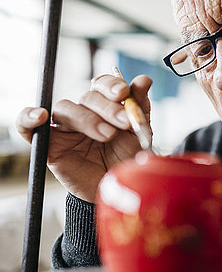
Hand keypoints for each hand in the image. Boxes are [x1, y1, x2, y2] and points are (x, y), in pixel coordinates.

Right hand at [16, 74, 152, 201]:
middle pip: (87, 97)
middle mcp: (82, 113)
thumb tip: (144, 79)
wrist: (116, 191)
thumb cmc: (125, 161)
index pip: (101, 84)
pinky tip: (39, 116)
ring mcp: (64, 128)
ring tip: (108, 135)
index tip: (124, 93)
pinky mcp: (48, 146)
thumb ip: (139, 108)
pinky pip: (27, 128)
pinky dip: (28, 118)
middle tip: (124, 122)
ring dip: (87, 119)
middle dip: (108, 107)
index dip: (111, 85)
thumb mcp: (138, 134)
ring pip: (65, 108)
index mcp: (103, 106)